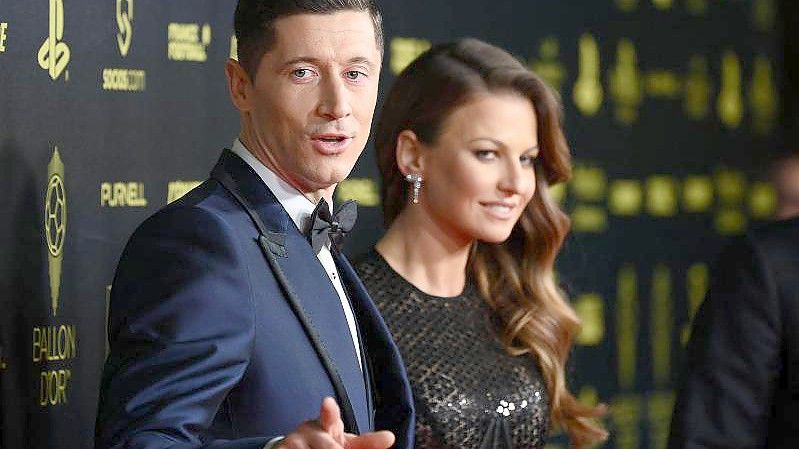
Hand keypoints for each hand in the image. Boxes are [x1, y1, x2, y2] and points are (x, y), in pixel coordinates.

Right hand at [279, 397, 394, 448]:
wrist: (295, 447)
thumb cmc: (326, 444)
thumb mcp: (347, 444)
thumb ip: (367, 443)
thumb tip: (390, 438)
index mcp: (328, 423)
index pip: (330, 415)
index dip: (330, 410)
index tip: (328, 402)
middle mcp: (309, 430)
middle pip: (328, 447)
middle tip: (338, 448)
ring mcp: (293, 441)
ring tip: (316, 448)